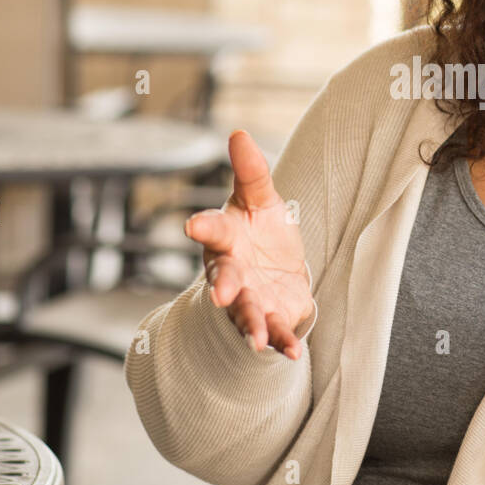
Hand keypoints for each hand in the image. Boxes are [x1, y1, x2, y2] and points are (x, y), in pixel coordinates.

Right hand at [184, 129, 312, 359]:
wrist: (278, 271)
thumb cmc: (261, 231)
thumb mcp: (261, 198)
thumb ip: (251, 172)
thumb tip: (238, 132)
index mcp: (226, 237)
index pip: (213, 230)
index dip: (203, 227)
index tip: (192, 226)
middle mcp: (232, 272)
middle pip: (225, 278)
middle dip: (224, 285)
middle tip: (220, 293)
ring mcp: (249, 298)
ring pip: (245, 312)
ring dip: (250, 324)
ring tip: (255, 337)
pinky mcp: (270, 318)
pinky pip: (274, 332)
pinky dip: (282, 343)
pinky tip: (293, 352)